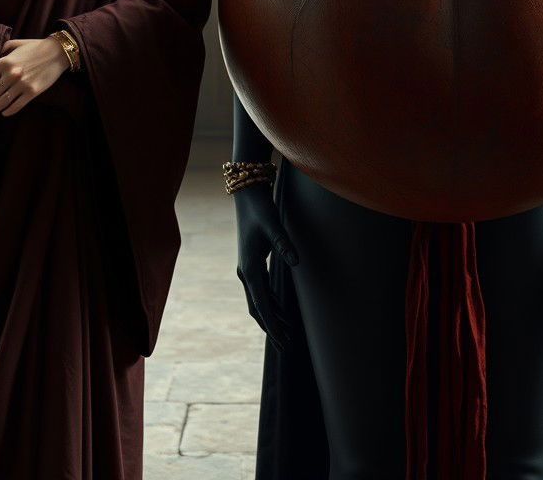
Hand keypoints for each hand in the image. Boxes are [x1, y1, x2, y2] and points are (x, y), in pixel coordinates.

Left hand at [0, 37, 69, 116]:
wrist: (58, 52)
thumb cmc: (36, 47)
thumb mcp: (16, 44)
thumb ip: (3, 49)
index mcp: (4, 61)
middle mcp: (11, 74)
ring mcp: (22, 84)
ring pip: (1, 102)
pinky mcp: (32, 92)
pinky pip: (16, 106)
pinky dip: (8, 111)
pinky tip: (4, 112)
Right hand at [234, 181, 297, 352]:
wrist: (247, 195)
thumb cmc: (261, 209)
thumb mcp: (274, 226)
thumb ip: (284, 244)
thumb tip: (296, 262)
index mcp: (249, 269)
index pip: (261, 305)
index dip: (272, 325)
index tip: (281, 343)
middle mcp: (246, 272)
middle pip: (258, 308)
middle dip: (271, 328)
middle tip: (286, 347)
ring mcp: (248, 268)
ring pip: (259, 301)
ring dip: (272, 317)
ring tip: (287, 334)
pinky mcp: (253, 263)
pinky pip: (262, 290)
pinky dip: (271, 303)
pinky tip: (282, 311)